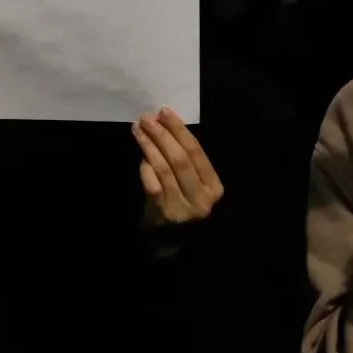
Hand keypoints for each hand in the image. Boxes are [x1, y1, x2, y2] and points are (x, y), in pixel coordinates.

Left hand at [133, 108, 223, 224]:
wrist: (170, 239)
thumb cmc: (184, 202)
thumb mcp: (194, 184)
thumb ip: (186, 160)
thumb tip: (164, 123)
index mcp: (214, 187)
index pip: (197, 152)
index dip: (180, 130)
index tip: (164, 112)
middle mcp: (201, 198)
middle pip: (180, 159)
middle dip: (163, 135)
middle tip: (148, 118)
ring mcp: (181, 208)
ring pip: (164, 169)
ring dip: (150, 146)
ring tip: (139, 129)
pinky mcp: (162, 213)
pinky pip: (152, 183)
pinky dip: (146, 167)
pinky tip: (142, 155)